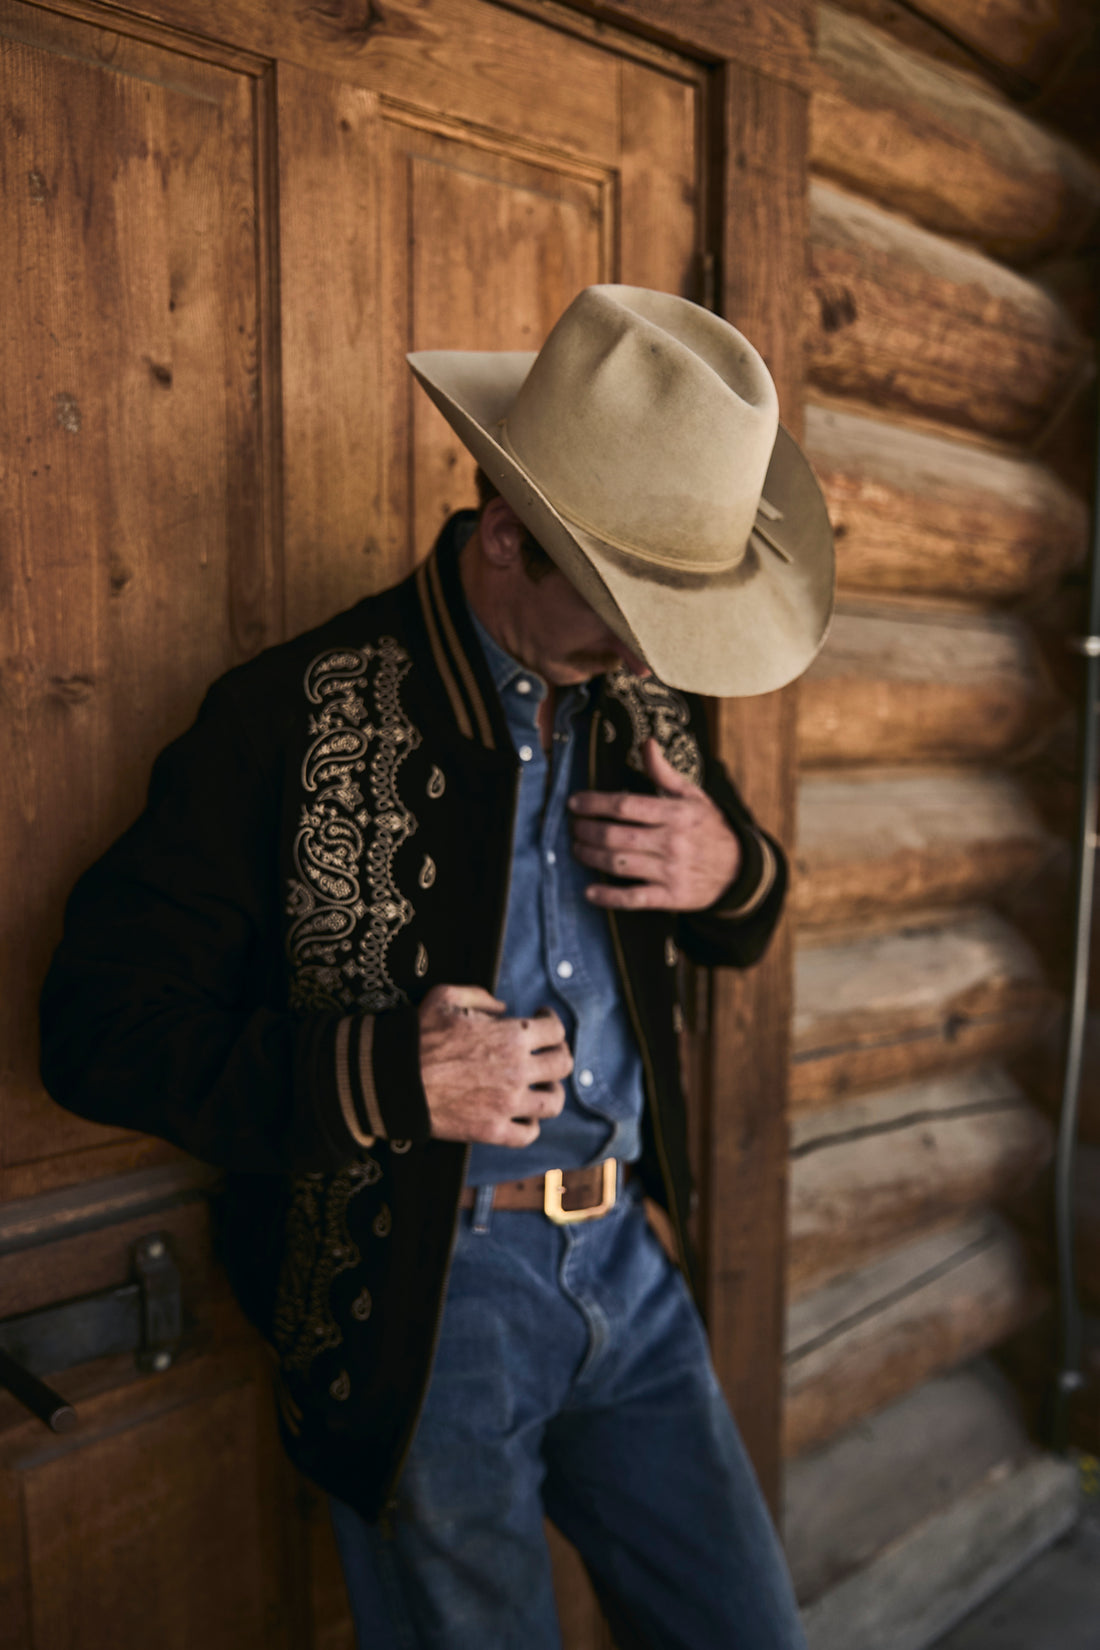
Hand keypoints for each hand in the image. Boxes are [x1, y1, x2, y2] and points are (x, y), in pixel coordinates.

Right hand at [418, 985, 571, 1145]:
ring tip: (541, 1086)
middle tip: (547, 1052)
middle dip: (559, 1054)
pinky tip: (523, 1115)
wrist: (394, 1080)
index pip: (555, 1029)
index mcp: (511, 1036)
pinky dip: (531, 1125)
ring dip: (552, 1091)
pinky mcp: (493, 1130)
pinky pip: (529, 1133)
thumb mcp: (445, 997)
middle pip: (563, 1064)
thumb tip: (501, 1007)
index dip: (552, 1021)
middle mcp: (518, 1070)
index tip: (543, 1019)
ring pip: (554, 1102)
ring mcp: (508, 1104)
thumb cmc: (418, 1037)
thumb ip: (479, 996)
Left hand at [568, 737, 740, 911]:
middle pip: (616, 836)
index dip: (595, 803)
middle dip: (587, 831)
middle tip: (573, 827)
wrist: (741, 869)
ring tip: (577, 848)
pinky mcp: (671, 897)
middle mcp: (672, 842)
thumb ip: (664, 773)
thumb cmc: (710, 827)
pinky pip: (633, 899)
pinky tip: (590, 891)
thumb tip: (646, 743)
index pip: (626, 805)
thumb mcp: (693, 796)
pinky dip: (608, 897)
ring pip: (619, 865)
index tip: (574, 802)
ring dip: (590, 857)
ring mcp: (671, 872)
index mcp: (676, 813)